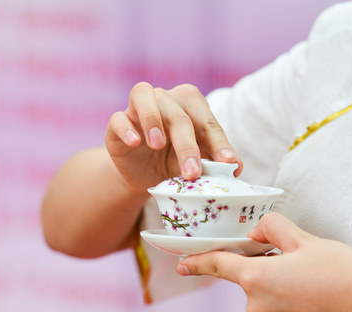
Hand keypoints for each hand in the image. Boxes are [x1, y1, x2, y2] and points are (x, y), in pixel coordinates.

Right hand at [105, 82, 241, 192]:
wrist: (143, 174)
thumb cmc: (173, 161)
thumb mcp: (195, 163)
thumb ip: (214, 162)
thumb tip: (236, 167)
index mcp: (190, 103)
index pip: (207, 121)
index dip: (219, 143)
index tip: (228, 164)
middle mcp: (165, 98)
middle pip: (178, 114)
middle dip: (187, 145)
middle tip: (192, 173)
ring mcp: (138, 108)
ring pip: (144, 97)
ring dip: (153, 119)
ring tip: (158, 145)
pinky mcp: (116, 123)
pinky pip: (118, 118)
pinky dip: (125, 128)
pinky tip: (134, 142)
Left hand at [175, 213, 351, 311]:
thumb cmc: (339, 269)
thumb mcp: (301, 237)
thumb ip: (270, 228)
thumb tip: (256, 236)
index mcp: (254, 279)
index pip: (218, 266)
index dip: (198, 262)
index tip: (181, 264)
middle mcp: (257, 306)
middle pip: (250, 277)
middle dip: (267, 264)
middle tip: (300, 257)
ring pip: (268, 292)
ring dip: (281, 281)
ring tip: (315, 276)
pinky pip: (282, 307)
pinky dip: (293, 297)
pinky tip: (319, 292)